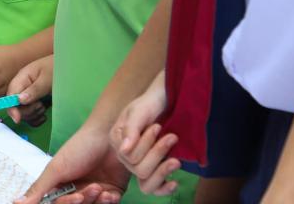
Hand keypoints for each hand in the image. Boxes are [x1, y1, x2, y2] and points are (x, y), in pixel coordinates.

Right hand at [6, 55, 53, 124]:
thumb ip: (34, 89)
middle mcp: (22, 88)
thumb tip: (19, 100)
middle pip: (16, 107)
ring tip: (45, 106)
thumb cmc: (58, 69)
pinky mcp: (35, 103)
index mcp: (22, 79)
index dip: (12, 108)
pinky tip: (44, 116)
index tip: (18, 119)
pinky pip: (31, 117)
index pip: (10, 96)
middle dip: (28, 111)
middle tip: (41, 105)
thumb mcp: (47, 78)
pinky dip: (36, 119)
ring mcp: (28, 97)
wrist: (70, 67)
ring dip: (34, 114)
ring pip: (23, 113)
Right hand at [15, 125, 129, 203]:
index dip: (64, 203)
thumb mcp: (56, 168)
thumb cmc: (80, 147)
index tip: (72, 197)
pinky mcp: (112, 192)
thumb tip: (16, 203)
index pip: (57, 203)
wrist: (109, 136)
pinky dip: (109, 202)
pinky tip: (109, 192)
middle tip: (88, 189)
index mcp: (61, 184)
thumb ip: (39, 189)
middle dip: (81, 201)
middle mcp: (77, 189)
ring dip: (95, 201)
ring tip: (99, 187)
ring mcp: (95, 192)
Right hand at [110, 76, 177, 196]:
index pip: (129, 156)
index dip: (145, 144)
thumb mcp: (139, 111)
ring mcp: (138, 165)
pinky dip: (164, 188)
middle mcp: (125, 156)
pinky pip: (154, 189)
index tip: (157, 127)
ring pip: (146, 183)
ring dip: (162, 171)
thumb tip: (124, 151)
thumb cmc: (149, 104)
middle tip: (172, 137)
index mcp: (116, 141)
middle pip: (139, 170)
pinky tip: (174, 182)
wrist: (164, 103)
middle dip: (157, 153)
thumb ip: (131, 129)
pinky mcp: (153, 170)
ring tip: (176, 160)